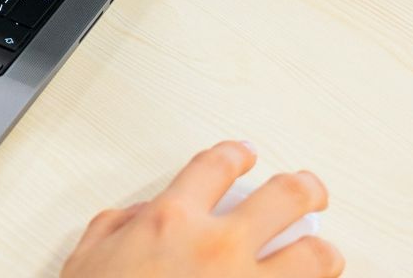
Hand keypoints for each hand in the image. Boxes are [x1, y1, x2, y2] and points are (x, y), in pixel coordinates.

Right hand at [60, 141, 342, 277]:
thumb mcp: (89, 259)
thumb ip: (118, 226)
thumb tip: (141, 215)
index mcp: (172, 221)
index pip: (216, 167)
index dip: (235, 154)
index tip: (243, 155)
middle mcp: (219, 247)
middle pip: (286, 197)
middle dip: (305, 189)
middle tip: (309, 191)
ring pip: (316, 256)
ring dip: (322, 251)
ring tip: (321, 251)